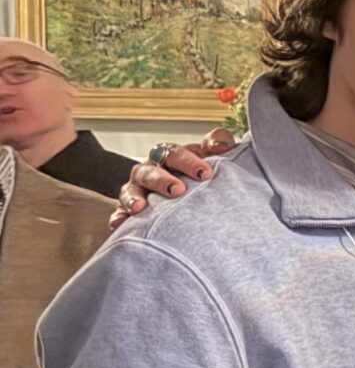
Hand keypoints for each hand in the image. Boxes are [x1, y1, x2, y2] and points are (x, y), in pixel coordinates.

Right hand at [110, 129, 235, 230]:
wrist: (180, 187)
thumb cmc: (197, 169)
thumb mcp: (208, 154)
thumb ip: (218, 143)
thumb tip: (223, 144)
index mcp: (169, 155)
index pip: (176, 154)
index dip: (189, 162)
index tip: (206, 173)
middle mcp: (150, 169)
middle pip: (151, 171)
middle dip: (162, 180)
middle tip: (177, 191)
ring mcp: (137, 188)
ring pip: (131, 190)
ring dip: (133, 198)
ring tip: (139, 207)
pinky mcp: (128, 207)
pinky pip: (120, 212)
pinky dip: (119, 217)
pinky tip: (119, 224)